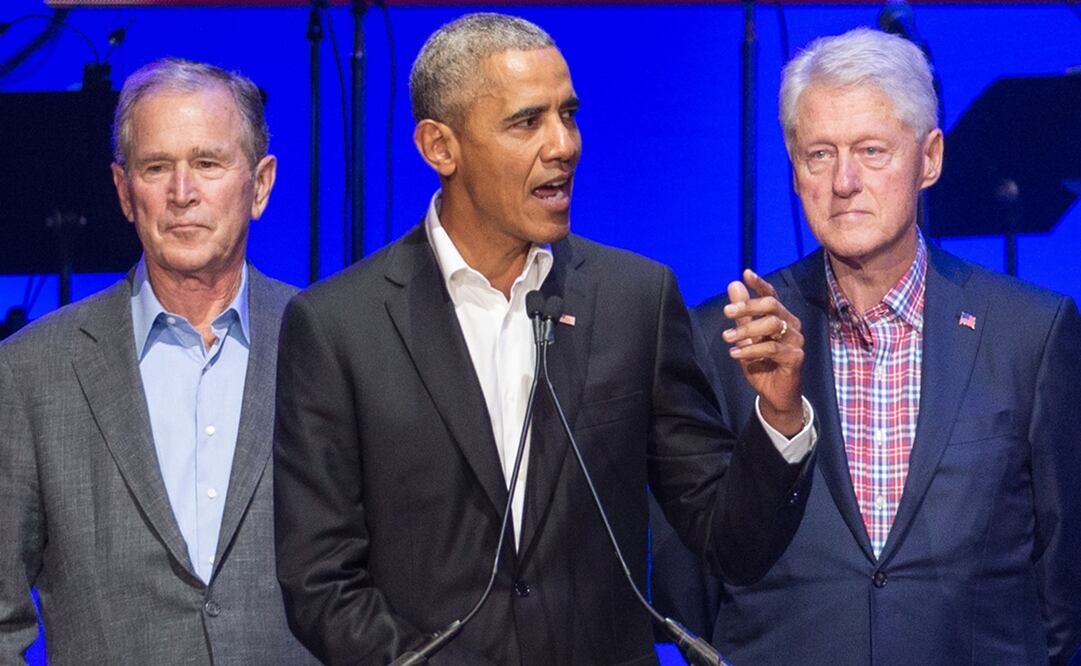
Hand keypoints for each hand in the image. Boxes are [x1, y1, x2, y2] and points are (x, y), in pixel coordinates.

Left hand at [722, 269, 804, 435]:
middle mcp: (792, 325)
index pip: (771, 296)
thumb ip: (742, 313)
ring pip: (771, 325)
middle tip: (726, 312)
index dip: (760, 284)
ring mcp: (796, 341)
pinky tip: (735, 354)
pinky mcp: (796, 357)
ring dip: (745, 330)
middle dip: (748, 306)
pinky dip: (750, 349)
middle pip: (772, 306)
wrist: (774, 394)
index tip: (746, 273)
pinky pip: (771, 348)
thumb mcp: (746, 337)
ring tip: (727, 338)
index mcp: (781, 317)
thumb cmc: (761, 364)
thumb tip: (734, 284)